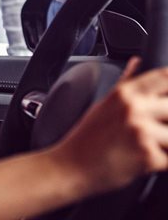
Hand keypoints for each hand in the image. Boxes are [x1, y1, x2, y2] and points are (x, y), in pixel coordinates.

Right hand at [51, 57, 167, 195]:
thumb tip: (137, 61)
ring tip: (149, 146)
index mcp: (124, 93)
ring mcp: (141, 132)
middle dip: (166, 121)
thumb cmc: (86, 138)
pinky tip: (143, 161)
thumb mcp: (103, 104)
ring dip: (165, 143)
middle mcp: (134, 108)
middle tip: (153, 129)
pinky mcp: (148, 157)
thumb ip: (126, 81)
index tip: (164, 99)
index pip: (165, 77)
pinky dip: (161, 162)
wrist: (70, 167)